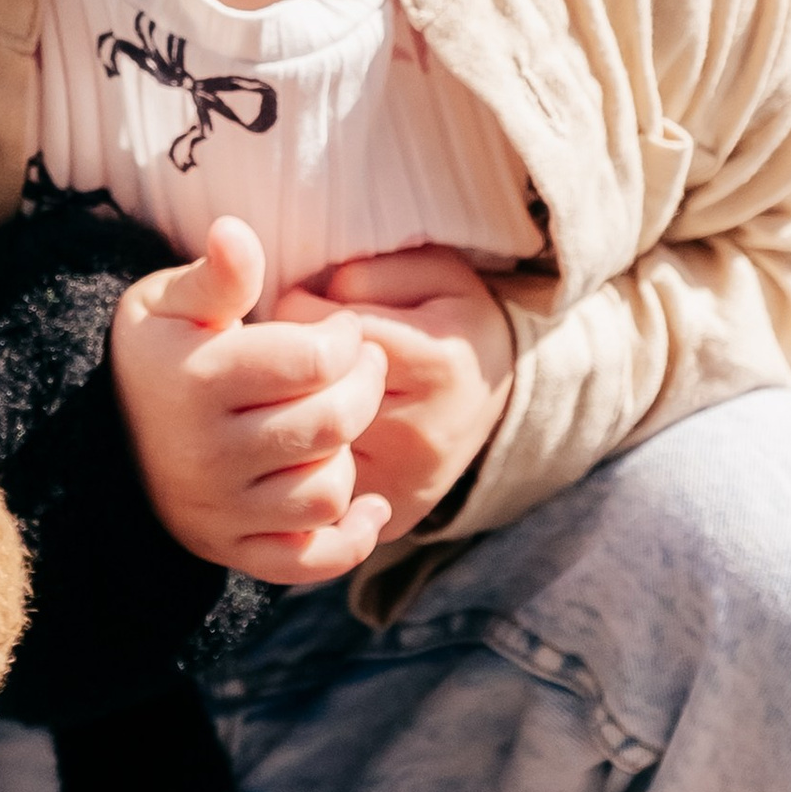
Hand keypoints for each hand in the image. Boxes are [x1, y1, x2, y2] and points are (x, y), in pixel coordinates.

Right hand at [111, 215, 394, 588]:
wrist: (102, 433)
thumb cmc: (158, 355)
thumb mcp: (169, 301)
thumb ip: (217, 274)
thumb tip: (236, 231)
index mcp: (197, 380)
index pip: (315, 358)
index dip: (344, 336)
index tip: (337, 329)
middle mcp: (207, 453)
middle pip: (333, 423)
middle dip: (363, 385)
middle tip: (357, 366)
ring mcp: (220, 510)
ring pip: (328, 491)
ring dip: (347, 453)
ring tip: (334, 423)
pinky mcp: (231, 550)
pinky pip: (310, 562)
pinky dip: (351, 539)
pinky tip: (368, 503)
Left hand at [274, 245, 512, 539]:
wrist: (500, 403)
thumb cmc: (454, 327)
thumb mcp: (435, 275)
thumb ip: (376, 274)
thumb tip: (319, 296)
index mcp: (434, 366)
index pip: (318, 334)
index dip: (299, 310)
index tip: (310, 307)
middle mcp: (417, 435)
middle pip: (305, 392)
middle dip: (290, 365)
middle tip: (305, 351)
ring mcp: (401, 484)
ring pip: (304, 444)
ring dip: (292, 412)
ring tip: (309, 388)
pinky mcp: (389, 518)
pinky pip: (318, 490)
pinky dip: (306, 461)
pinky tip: (315, 433)